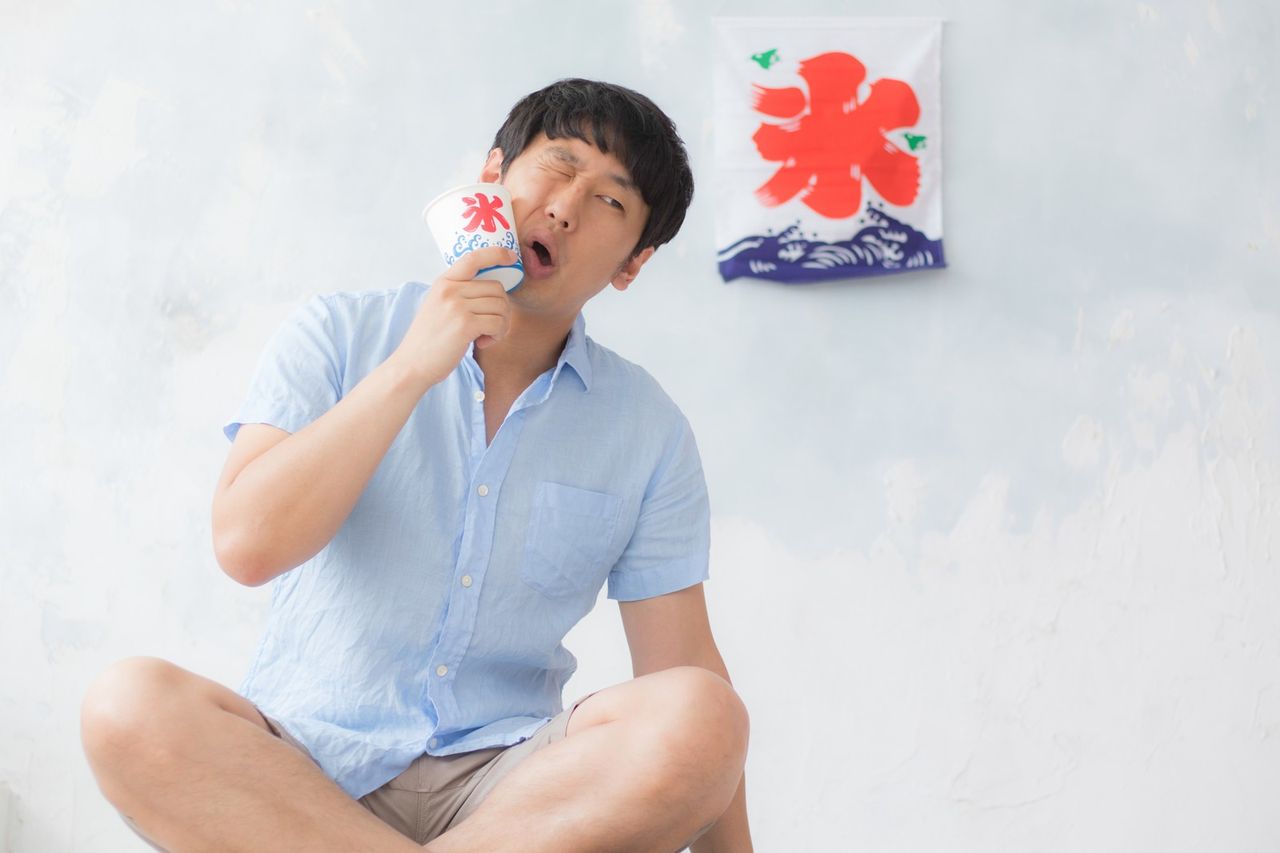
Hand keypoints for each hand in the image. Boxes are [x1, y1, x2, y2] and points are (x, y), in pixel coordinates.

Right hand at [391, 247, 515, 386]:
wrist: (412, 364)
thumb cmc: (429, 339)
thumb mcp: (438, 305)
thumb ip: (459, 294)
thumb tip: (493, 290)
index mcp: (444, 282)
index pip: (473, 258)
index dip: (496, 253)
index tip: (510, 257)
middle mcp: (450, 290)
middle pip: (497, 289)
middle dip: (503, 309)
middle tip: (491, 327)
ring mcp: (457, 306)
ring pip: (501, 306)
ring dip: (501, 325)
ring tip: (486, 336)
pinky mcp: (465, 325)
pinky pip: (498, 323)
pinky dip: (497, 335)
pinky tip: (483, 343)